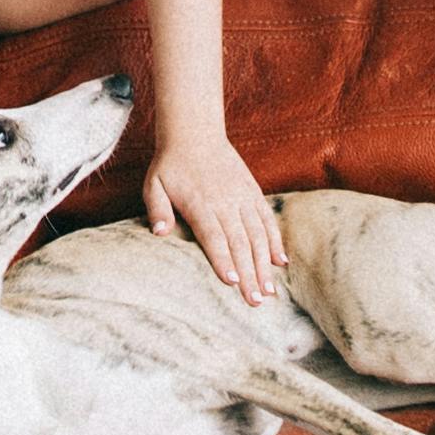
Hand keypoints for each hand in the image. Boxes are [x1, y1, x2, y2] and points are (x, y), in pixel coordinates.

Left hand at [142, 125, 283, 306]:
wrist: (195, 133)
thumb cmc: (170, 165)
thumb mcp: (153, 184)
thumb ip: (157, 209)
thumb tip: (160, 233)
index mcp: (200, 203)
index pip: (214, 236)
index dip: (223, 260)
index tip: (232, 282)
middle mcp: (225, 202)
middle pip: (239, 242)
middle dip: (248, 274)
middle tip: (255, 301)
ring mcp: (242, 197)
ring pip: (257, 235)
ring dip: (264, 264)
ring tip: (270, 291)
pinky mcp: (253, 193)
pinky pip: (267, 219)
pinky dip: (275, 241)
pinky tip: (280, 262)